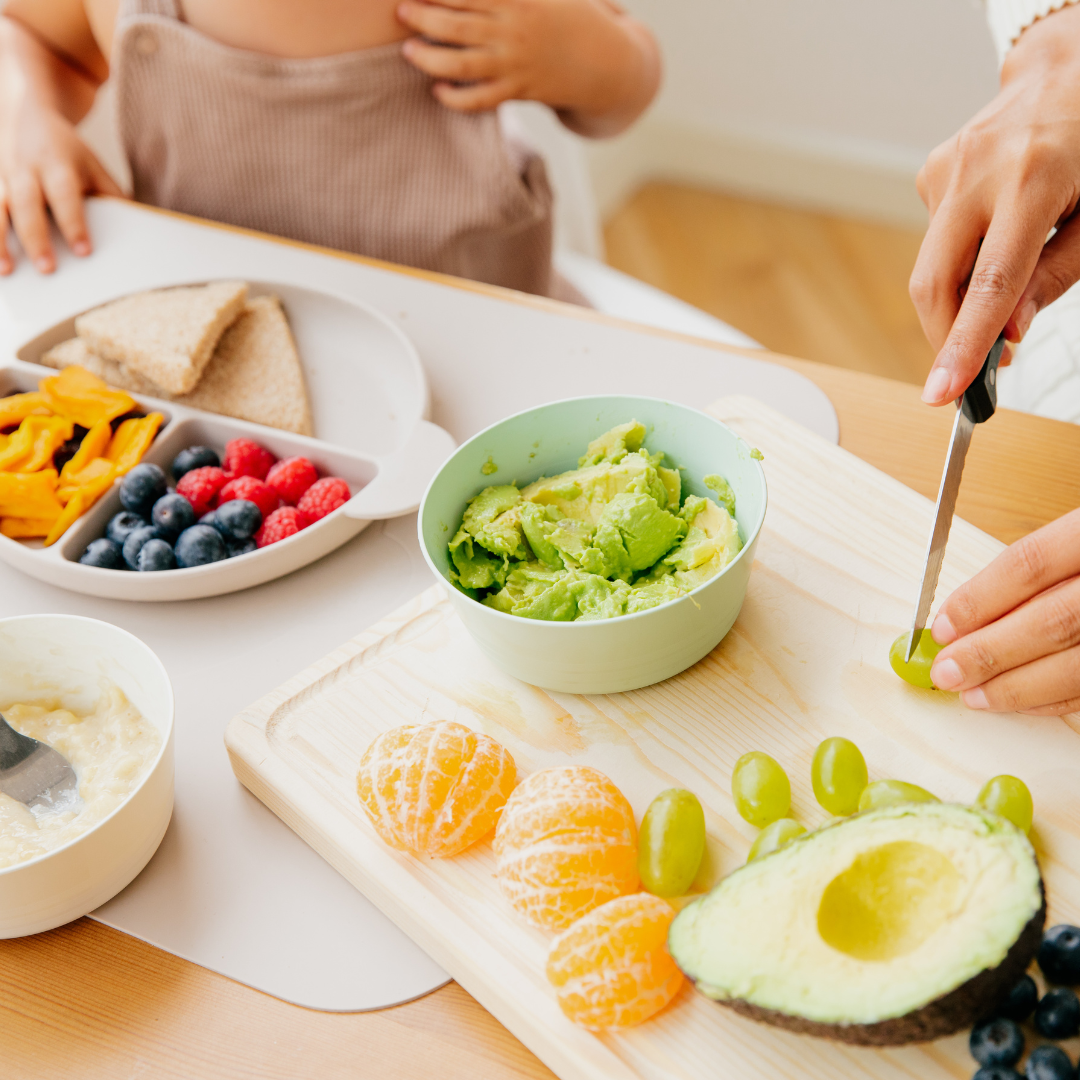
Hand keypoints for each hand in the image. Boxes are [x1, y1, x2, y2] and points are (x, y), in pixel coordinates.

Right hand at [0, 104, 120, 274]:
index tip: (84, 251)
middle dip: (36, 238)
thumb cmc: (68, 152)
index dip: (74, 223)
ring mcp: (1, 176)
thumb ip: (111, 196)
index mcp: (57, 165)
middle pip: (27, 204)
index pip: (66, 196)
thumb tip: (138, 229)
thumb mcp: (94, 166)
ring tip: (6, 271)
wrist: (26, 114)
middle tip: (48, 270)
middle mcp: (25, 169)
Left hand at [395, 0, 658, 136]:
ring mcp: (516, 64)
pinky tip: (438, 91)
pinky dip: (456, 99)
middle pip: (457, 25)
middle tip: (401, 11)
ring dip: (430, 59)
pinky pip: (481, 100)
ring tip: (408, 51)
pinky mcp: (519, 91)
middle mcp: (514, 30)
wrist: (604, 61)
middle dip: (423, 17)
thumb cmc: (570, 16)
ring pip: (462, 65)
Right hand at [910, 3, 1079, 406]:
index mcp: (1033, 179)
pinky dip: (959, 259)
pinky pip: (936, 240)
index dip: (964, 344)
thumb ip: (1057, 275)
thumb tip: (1012, 333)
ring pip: (931, 268)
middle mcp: (977, 172)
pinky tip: (992, 231)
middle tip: (968, 372)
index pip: (990, 283)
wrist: (1069, 69)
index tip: (943, 392)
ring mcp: (945, 171)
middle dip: (945, 338)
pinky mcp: (931, 173)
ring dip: (958, 297)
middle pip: (935, 283)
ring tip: (999, 286)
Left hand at [928, 507, 1079, 713]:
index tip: (941, 626)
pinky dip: (1056, 700)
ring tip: (974, 694)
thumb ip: (1039, 569)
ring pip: (1077, 666)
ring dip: (1018, 687)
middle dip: (990, 653)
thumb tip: (966, 613)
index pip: (1029, 564)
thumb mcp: (1079, 535)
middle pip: (1052, 621)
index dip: (978, 599)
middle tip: (947, 671)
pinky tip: (1023, 701)